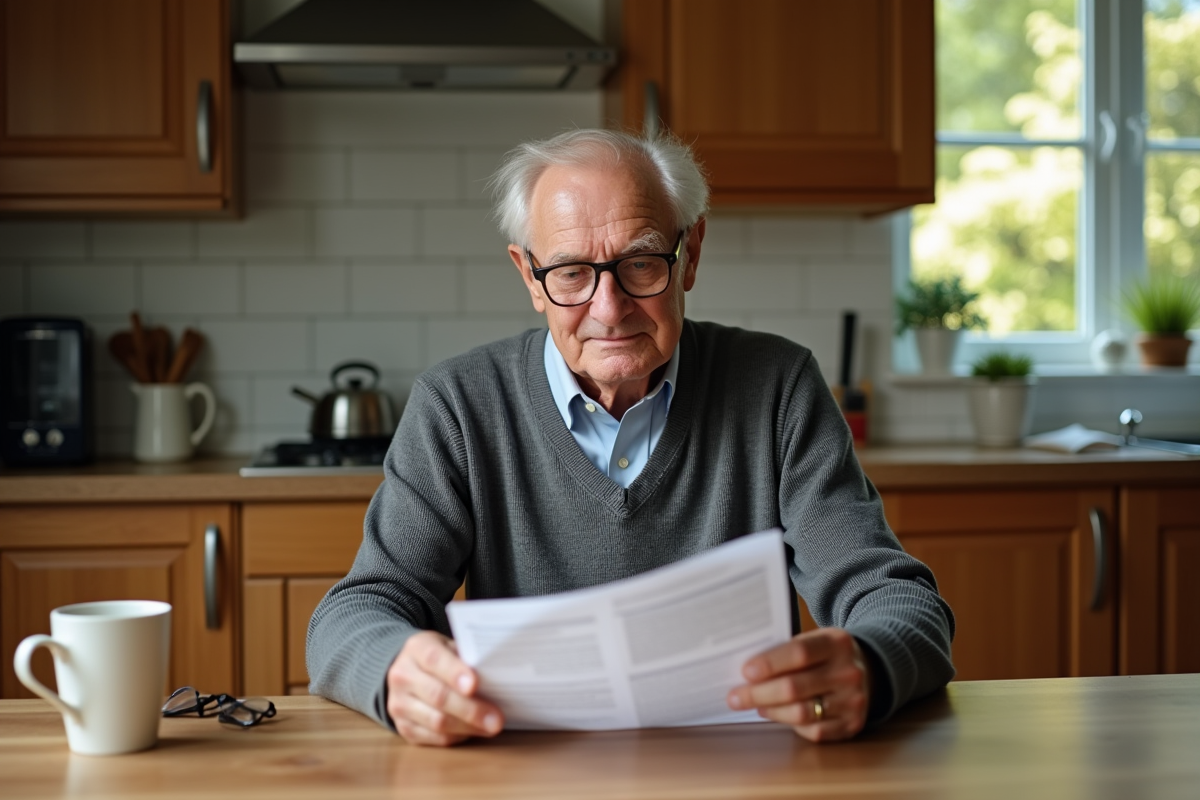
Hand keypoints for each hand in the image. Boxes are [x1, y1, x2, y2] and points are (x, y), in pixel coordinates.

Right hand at [385, 631, 503, 745]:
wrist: (406, 670)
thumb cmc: (439, 657)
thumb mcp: (450, 646)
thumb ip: (467, 658)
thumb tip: (497, 676)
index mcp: (417, 649)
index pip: (435, 659)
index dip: (455, 673)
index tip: (475, 685)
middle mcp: (403, 676)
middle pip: (438, 696)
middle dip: (471, 710)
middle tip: (496, 719)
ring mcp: (399, 704)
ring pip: (436, 721)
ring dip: (468, 727)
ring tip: (491, 727)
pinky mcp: (403, 727)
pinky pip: (434, 738)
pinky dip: (458, 736)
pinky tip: (474, 731)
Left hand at [727, 627, 870, 741]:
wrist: (871, 671)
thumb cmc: (829, 654)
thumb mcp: (816, 639)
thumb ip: (787, 650)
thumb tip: (748, 670)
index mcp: (837, 643)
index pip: (799, 653)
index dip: (770, 664)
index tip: (746, 672)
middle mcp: (848, 672)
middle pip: (795, 687)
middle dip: (758, 694)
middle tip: (735, 697)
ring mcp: (853, 700)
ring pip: (802, 713)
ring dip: (771, 711)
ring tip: (754, 705)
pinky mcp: (852, 724)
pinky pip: (814, 731)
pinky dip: (790, 724)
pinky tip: (777, 714)